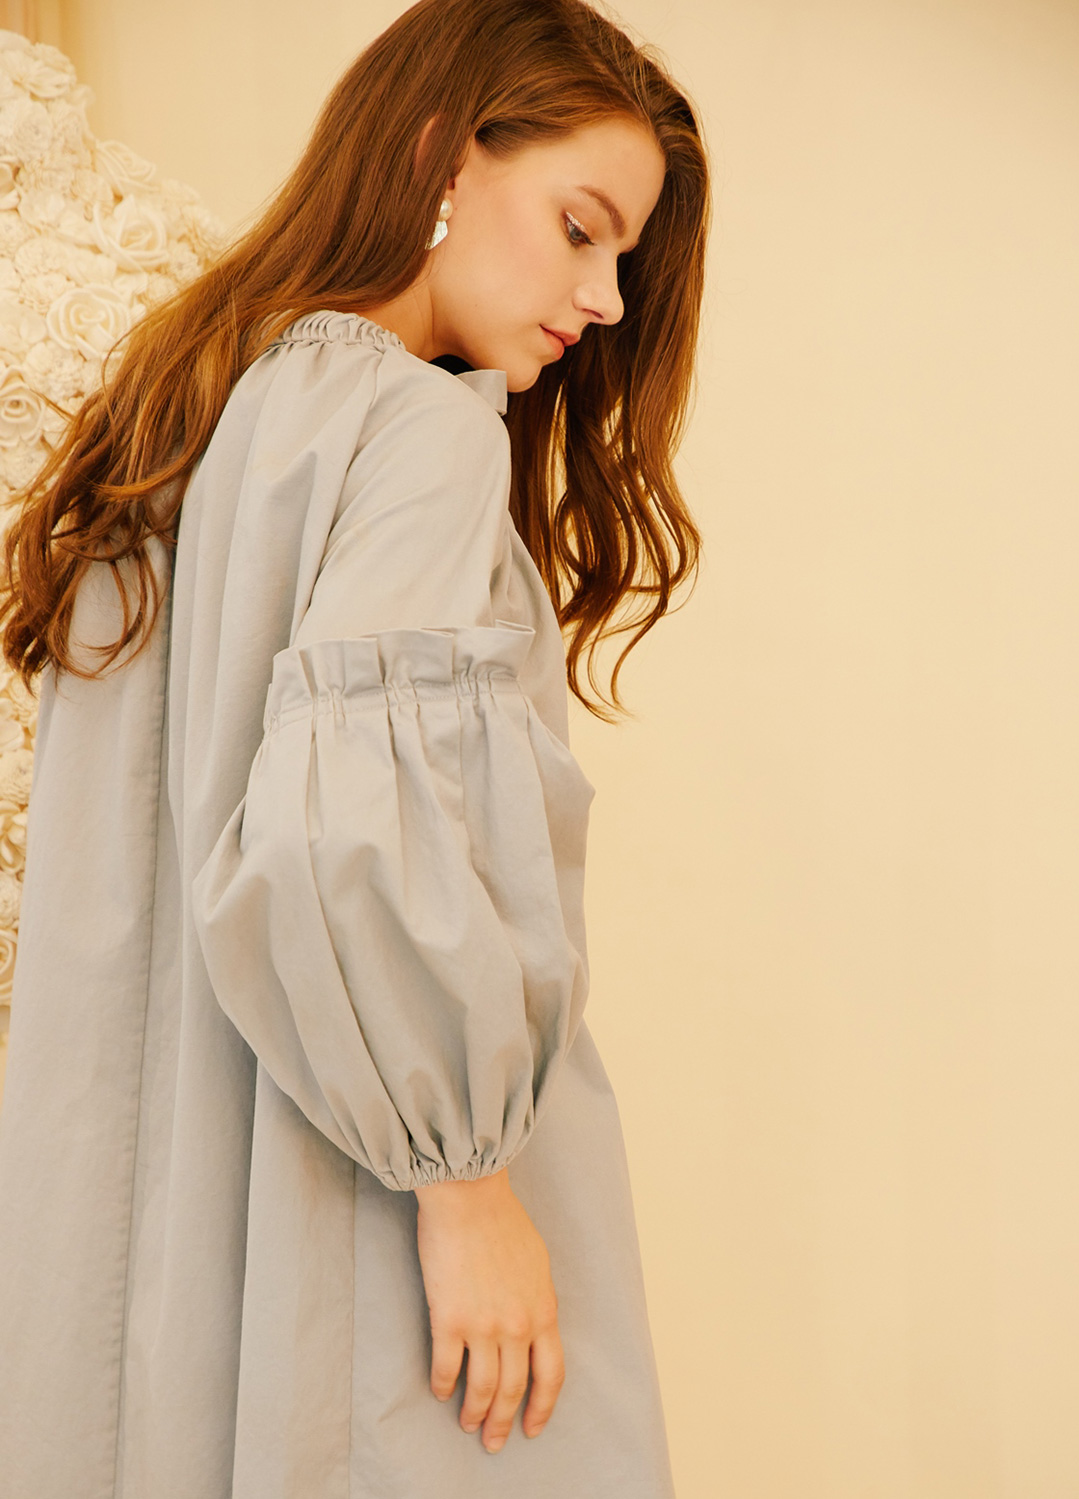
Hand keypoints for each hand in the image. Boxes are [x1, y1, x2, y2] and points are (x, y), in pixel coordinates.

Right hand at [414, 1168, 564, 1453]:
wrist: (469, 1196)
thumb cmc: (503, 1220)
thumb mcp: (537, 1263)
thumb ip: (537, 1300)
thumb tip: (532, 1327)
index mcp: (543, 1310)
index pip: (551, 1374)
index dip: (542, 1407)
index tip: (534, 1427)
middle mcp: (517, 1325)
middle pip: (514, 1388)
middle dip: (504, 1421)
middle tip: (494, 1441)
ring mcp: (483, 1324)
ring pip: (481, 1387)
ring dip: (474, 1412)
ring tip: (467, 1424)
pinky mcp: (449, 1318)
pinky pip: (446, 1366)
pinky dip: (443, 1384)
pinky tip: (440, 1391)